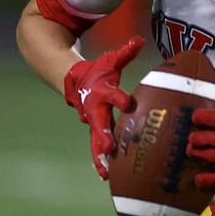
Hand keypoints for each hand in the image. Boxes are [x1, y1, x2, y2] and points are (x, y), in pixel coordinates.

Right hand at [63, 35, 143, 178]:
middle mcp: (96, 109)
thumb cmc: (99, 71)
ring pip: (95, 141)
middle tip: (107, 147)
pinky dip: (101, 160)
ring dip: (100, 157)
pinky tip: (107, 175)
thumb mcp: (111, 60)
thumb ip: (125, 52)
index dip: (120, 98)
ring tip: (106, 174)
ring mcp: (94, 122)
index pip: (112, 95)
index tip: (128, 102)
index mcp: (103, 92)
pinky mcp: (95, 130)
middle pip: (99, 123)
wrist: (75, 81)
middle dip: (103, 135)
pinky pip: (98, 147)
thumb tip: (139, 40)